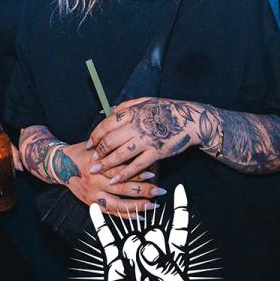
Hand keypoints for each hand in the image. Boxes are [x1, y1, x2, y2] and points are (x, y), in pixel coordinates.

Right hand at [63, 142, 159, 216]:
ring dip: (137, 206)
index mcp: (96, 164)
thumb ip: (112, 147)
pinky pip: (111, 213)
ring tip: (153, 205)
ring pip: (118, 204)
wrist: (60, 165)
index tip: (152, 174)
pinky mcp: (91, 204)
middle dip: (143, 190)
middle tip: (160, 191)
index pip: (119, 170)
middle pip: (122, 188)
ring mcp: (93, 195)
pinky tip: (139, 217)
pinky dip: (125, 215)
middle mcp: (95, 181)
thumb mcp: (95, 144)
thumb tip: (136, 146)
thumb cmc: (82, 152)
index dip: (135, 172)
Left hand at [88, 97, 205, 182]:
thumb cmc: (167, 110)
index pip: (107, 124)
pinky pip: (137, 165)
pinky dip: (124, 173)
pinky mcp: (156, 152)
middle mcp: (137, 125)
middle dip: (98, 152)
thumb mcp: (146, 101)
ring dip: (106, 164)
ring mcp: (147, 140)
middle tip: (91, 160)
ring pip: (120, 154)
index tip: (89, 144)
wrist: (190, 120)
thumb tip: (108, 112)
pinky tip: (115, 179)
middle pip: (110, 140)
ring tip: (96, 170)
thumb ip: (126, 106)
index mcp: (133, 112)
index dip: (95, 135)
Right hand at [90, 184, 191, 280]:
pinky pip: (108, 241)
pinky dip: (101, 224)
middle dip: (154, 253)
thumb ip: (167, 267)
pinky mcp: (115, 264)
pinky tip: (95, 208)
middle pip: (156, 233)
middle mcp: (154, 254)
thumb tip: (145, 246)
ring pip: (136, 240)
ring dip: (137, 261)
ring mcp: (133, 258)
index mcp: (174, 260)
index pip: (179, 230)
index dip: (181, 210)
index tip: (181, 189)